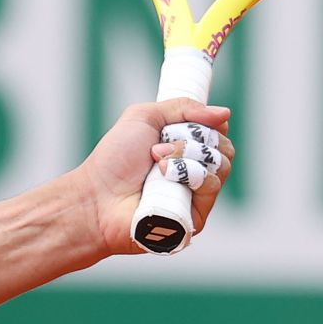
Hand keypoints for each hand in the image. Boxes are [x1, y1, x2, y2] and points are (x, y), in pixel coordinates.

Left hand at [72, 100, 236, 256]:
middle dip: (193, 138)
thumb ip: (183, 108)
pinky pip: (212, 185)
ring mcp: (198, 195)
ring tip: (156, 161)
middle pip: (224, 147)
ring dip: (186, 155)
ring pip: (221, 164)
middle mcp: (196, 172)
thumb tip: (225, 113)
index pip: (218, 132)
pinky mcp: (198, 215)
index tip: (188, 122)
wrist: (97, 196)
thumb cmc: (114, 159)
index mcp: (185, 149)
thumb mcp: (144, 118)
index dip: (208, 124)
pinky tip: (164, 176)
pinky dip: (190, 174)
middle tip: (158, 146)